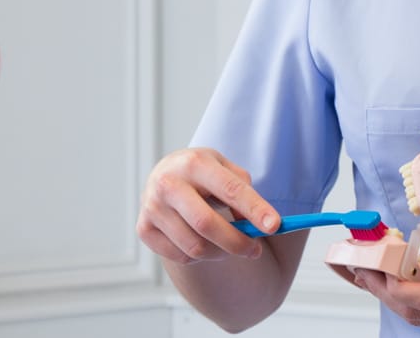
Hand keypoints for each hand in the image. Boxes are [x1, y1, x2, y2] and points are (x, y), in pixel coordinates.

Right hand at [136, 147, 280, 264]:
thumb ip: (243, 189)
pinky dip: (199, 257)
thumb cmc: (202, 174)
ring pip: (194, 247)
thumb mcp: (224, 168)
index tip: (275, 225)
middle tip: (256, 250)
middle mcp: (168, 183)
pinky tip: (204, 243)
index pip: (230, 189)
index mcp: (194, 162)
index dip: (255, 209)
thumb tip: (256, 222)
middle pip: (207, 224)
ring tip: (230, 245)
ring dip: (221, 253)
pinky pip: (179, 256)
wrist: (164, 175)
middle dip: (237, 242)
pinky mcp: (144, 228)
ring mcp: (152, 206)